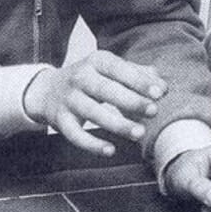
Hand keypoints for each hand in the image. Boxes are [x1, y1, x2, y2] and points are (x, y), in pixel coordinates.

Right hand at [23, 50, 166, 156]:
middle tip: (153, 111)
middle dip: (131, 101)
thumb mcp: (110, 70)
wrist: (47, 90)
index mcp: (96, 61)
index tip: (158, 94)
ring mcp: (69, 99)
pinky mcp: (60, 120)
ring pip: (93, 113)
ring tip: (139, 133)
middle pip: (106, 90)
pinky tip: (110, 150)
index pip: (119, 69)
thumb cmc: (90, 80)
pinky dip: (92, 144)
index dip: (139, 81)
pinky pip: (76, 135)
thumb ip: (138, 75)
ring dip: (117, 124)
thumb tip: (163, 88)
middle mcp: (80, 77)